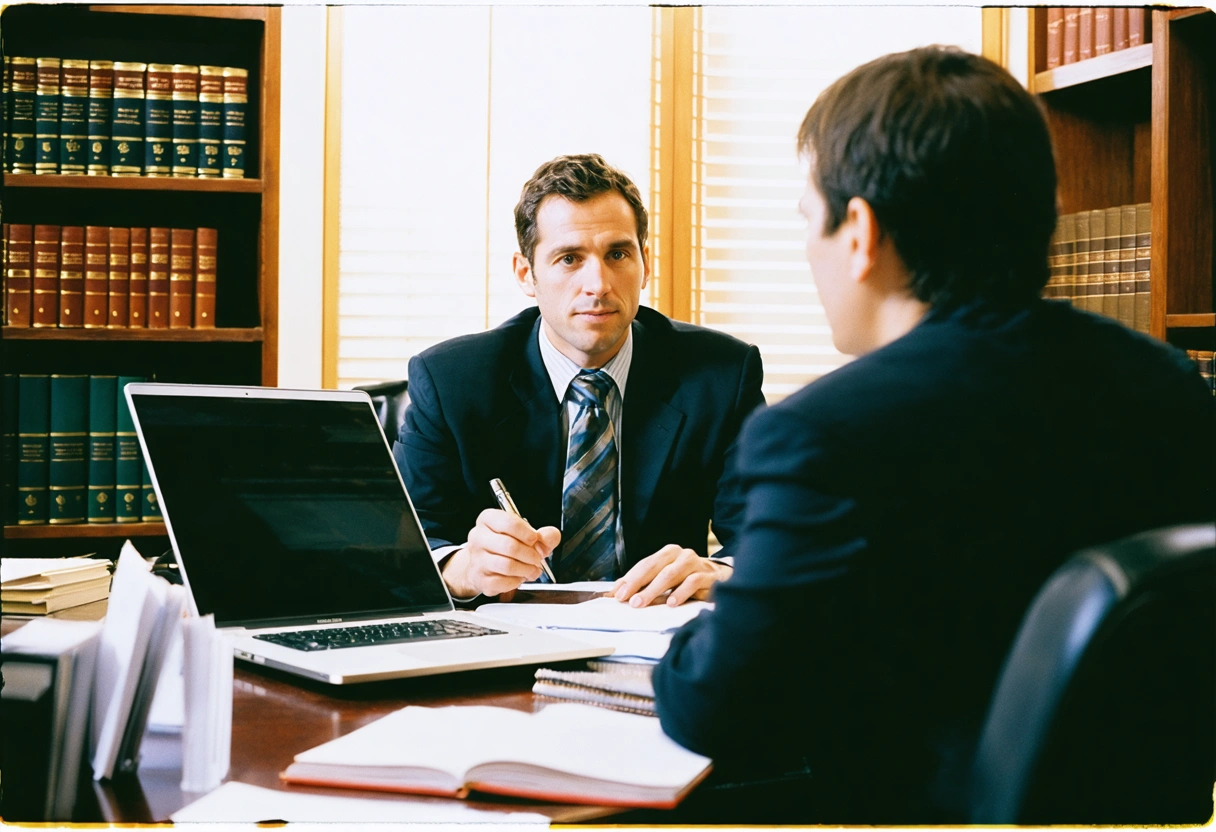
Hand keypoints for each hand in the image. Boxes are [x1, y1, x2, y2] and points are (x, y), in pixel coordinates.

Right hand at [442, 509, 559, 598]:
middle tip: (537, 558)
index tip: (535, 539)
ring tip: (532, 569)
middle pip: (509, 546)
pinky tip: (519, 577)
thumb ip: (544, 535)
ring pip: (507, 566)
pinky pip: (502, 582)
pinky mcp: (479, 579)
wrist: (484, 564)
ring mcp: (477, 559)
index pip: (508, 523)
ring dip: (526, 569)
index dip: (527, 533)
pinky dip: (516, 581)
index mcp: (488, 519)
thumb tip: (550, 537)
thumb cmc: (506, 546)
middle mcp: (478, 537)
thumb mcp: (527, 534)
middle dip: (530, 555)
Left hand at [609, 544, 732, 607]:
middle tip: (626, 599)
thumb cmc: (688, 580)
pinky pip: (693, 582)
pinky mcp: (709, 576)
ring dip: (654, 589)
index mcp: (667, 554)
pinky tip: (671, 604)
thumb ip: (644, 585)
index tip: (616, 595)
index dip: (629, 579)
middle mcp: (680, 555)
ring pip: (671, 574)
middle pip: (654, 567)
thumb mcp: (666, 580)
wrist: (722, 579)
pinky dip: (680, 593)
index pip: (644, 564)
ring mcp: (696, 563)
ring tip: (641, 603)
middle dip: (637, 583)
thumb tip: (615, 594)